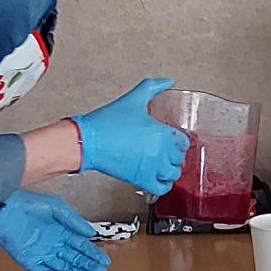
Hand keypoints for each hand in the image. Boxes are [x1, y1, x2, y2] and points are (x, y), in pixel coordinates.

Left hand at [0, 191, 108, 270]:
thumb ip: (74, 221)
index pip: (81, 246)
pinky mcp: (29, 260)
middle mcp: (54, 244)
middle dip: (88, 265)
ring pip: (63, 267)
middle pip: (75, 258)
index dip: (93, 254)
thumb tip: (90, 233)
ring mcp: (42, 253)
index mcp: (62, 231)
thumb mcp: (57, 207)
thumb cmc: (28, 204)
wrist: (4, 208)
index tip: (104, 261)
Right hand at [73, 76, 186, 195]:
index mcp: (162, 133)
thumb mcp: (134, 99)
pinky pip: (161, 188)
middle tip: (166, 152)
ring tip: (162, 166)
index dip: (178, 141)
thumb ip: (152, 87)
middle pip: (179, 158)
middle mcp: (161, 152)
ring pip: (173, 174)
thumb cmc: (107, 122)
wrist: (87, 141)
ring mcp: (152, 168)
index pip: (183, 142)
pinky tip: (157, 179)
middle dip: (173, 155)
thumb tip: (167, 81)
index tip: (173, 141)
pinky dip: (163, 186)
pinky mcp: (141, 180)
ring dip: (170, 170)